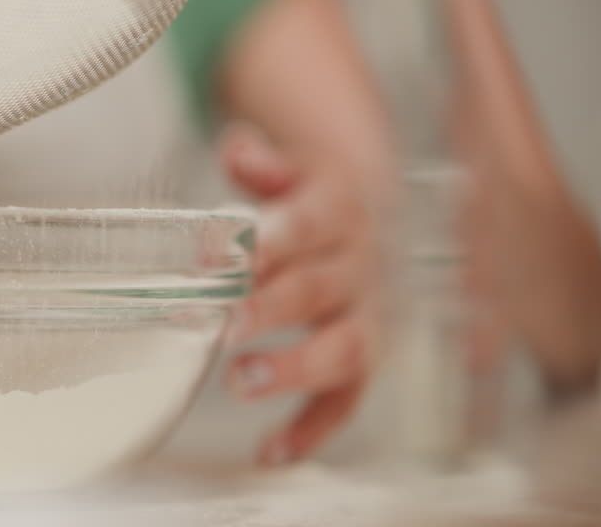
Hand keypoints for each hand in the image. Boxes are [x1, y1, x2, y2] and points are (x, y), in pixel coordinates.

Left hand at [219, 125, 381, 464]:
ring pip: (343, 349)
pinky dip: (311, 429)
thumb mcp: (290, 165)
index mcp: (338, 211)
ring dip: (293, 369)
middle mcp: (359, 267)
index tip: (238, 255)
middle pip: (320, 289)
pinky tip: (271, 449)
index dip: (274, 239)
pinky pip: (345, 400)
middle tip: (229, 326)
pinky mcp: (362, 360)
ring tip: (240, 382)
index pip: (310, 223)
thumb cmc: (310, 196)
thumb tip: (238, 150)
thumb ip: (262, 162)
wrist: (371, 216)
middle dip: (274, 310)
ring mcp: (365, 317)